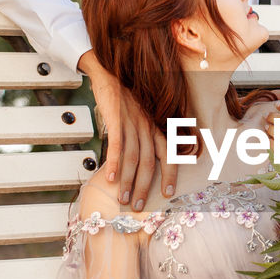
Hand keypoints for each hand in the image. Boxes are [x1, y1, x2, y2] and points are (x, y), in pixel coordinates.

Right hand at [79, 53, 176, 210]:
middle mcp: (147, 126)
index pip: (168, 154)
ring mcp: (132, 122)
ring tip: (124, 200)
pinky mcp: (116, 118)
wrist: (109, 71)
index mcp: (155, 127)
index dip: (170, 175)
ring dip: (129, 182)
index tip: (169, 194)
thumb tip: (139, 163)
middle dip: (145, 187)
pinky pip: (117, 145)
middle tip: (140, 207)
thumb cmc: (124, 98)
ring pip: (134, 158)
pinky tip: (110, 179)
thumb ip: (142, 137)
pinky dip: (115, 164)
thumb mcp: (140, 117)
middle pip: (150, 162)